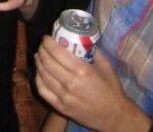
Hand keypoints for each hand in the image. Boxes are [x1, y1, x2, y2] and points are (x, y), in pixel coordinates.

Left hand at [35, 36, 151, 131]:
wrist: (114, 115)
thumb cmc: (111, 89)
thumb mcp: (106, 66)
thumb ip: (93, 51)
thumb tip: (83, 38)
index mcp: (82, 70)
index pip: (57, 52)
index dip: (48, 42)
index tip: (46, 37)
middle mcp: (71, 82)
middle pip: (47, 61)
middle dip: (42, 49)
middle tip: (42, 45)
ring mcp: (64, 96)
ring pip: (43, 75)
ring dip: (38, 62)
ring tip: (38, 55)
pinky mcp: (61, 107)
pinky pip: (43, 91)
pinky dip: (38, 79)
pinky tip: (39, 72)